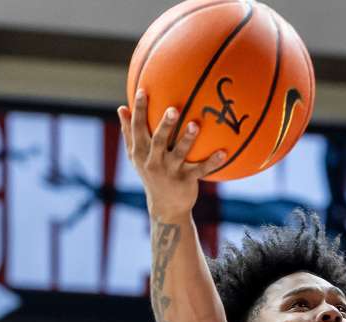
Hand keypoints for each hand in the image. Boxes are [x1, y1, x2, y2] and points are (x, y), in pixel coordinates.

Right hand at [117, 90, 226, 219]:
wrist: (165, 206)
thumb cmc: (150, 173)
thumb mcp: (135, 156)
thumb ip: (129, 132)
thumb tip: (121, 108)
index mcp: (140, 152)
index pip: (137, 128)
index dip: (139, 110)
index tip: (142, 91)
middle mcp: (153, 162)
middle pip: (158, 140)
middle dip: (165, 125)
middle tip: (173, 108)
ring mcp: (170, 172)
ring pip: (179, 154)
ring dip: (188, 140)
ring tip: (195, 125)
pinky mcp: (186, 181)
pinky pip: (201, 170)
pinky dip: (212, 162)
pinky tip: (224, 152)